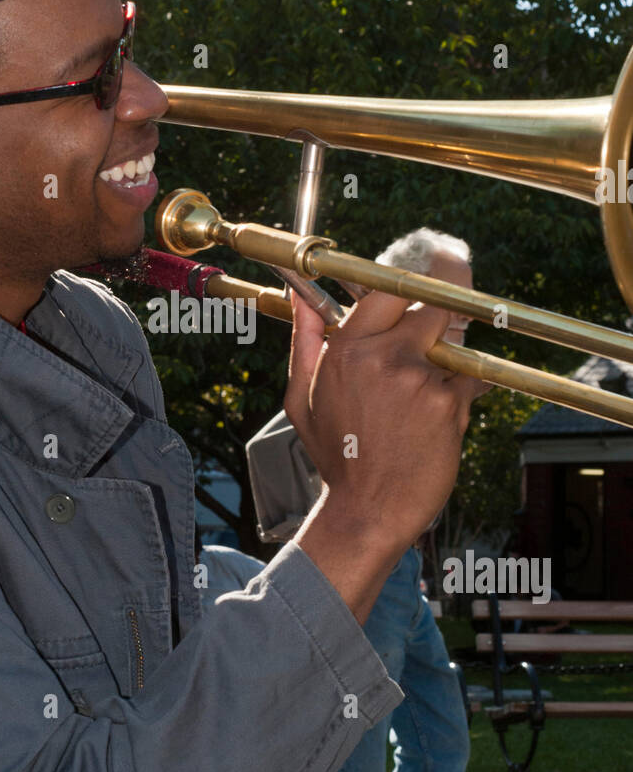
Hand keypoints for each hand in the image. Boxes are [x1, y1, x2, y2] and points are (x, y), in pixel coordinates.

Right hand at [285, 289, 484, 552]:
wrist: (368, 511)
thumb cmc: (336, 456)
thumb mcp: (302, 399)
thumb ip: (305, 341)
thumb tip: (302, 297)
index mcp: (347, 349)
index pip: (390, 286)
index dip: (419, 272)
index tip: (436, 260)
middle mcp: (384, 357)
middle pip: (433, 303)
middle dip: (449, 301)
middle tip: (456, 304)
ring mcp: (420, 379)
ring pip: (454, 345)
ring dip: (449, 359)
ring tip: (424, 397)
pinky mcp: (449, 404)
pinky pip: (468, 380)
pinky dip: (460, 392)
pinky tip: (435, 421)